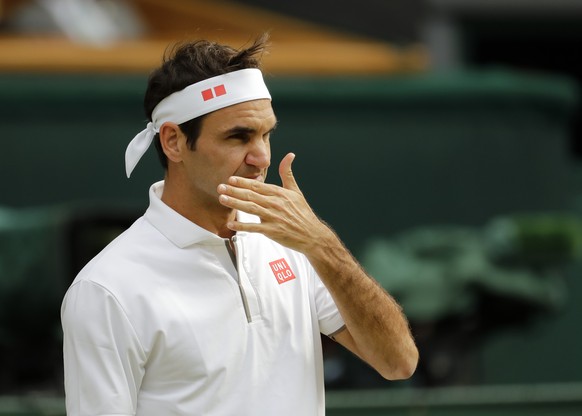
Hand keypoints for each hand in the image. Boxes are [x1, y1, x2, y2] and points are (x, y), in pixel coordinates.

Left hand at [217, 153, 332, 251]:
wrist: (312, 234)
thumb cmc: (303, 214)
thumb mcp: (296, 190)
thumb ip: (287, 173)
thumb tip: (289, 155)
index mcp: (279, 193)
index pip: (258, 185)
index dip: (243, 182)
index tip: (231, 179)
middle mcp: (275, 204)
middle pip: (251, 195)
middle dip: (234, 190)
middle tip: (220, 187)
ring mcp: (273, 217)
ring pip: (251, 208)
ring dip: (235, 203)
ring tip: (223, 199)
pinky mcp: (272, 231)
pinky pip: (254, 228)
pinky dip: (242, 226)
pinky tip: (231, 224)